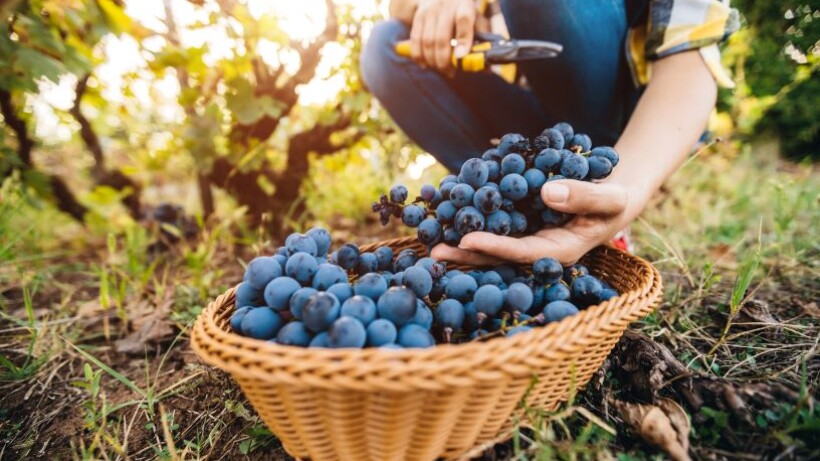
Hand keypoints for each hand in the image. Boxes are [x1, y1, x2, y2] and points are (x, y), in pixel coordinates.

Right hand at [409, 0, 475, 73]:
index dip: (462, 40)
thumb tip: (487, 67)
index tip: (461, 57)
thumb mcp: (478, 18)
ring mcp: (430, 9)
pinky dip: (419, 55)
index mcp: (465, 3)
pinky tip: (425, 64)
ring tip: (440, 69)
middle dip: (444, 60)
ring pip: (427, 41)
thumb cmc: (466, 10)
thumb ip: (482, 39)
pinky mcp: (419, 14)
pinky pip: (416, 39)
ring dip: (432, 60)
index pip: (464, 20)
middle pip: (442, 37)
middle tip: (450, 72)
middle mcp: (447, 4)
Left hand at [431, 180, 636, 265]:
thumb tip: (548, 192)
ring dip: (462, 243)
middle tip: (433, 251)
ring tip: (429, 240)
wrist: (611, 198)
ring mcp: (526, 238)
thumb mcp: (610, 197)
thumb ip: (585, 196)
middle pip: (497, 256)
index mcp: (558, 251)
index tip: (467, 240)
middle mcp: (537, 250)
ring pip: (491, 243)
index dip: (495, 248)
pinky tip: (445, 217)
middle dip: (466, 255)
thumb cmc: (614, 201)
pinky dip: (472, 221)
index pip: (521, 254)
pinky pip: (494, 224)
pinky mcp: (520, 224)